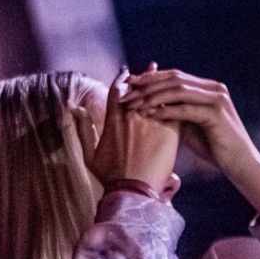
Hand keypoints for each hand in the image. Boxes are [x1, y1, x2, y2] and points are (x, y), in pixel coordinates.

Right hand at [81, 67, 181, 191]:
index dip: (123, 79)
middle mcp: (133, 115)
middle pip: (141, 88)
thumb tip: (75, 109)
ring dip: (164, 85)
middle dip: (146, 77)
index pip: (118, 90)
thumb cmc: (110, 177)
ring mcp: (153, 121)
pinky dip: (178, 100)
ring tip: (171, 77)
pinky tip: (184, 96)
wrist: (134, 190)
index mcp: (114, 119)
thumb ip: (83, 129)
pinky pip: (175, 108)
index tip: (127, 72)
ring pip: (160, 95)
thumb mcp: (89, 154)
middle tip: (153, 68)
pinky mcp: (170, 130)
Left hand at [129, 67, 259, 216]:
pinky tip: (150, 116)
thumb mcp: (190, 125)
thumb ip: (174, 112)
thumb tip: (149, 106)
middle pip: (174, 79)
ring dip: (153, 96)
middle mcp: (214, 88)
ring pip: (178, 90)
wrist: (240, 164)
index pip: (174, 76)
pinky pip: (185, 109)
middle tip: (126, 95)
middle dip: (148, 86)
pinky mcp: (216, 114)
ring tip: (134, 105)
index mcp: (208, 88)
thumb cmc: (214, 147)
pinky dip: (166, 111)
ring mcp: (217, 99)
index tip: (129, 85)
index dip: (151, 79)